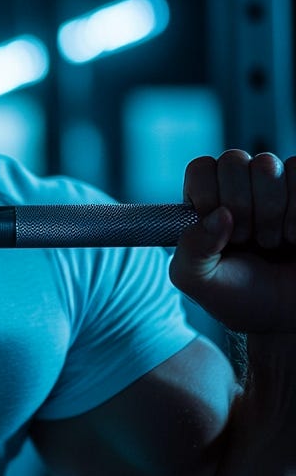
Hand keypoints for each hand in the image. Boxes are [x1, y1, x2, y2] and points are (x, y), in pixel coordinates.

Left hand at [170, 150, 295, 331]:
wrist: (285, 315)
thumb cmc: (240, 296)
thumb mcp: (197, 280)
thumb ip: (190, 249)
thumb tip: (219, 215)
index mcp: (206, 201)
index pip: (201, 168)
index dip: (209, 197)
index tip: (220, 232)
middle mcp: (239, 187)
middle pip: (233, 160)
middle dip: (241, 207)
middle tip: (247, 240)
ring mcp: (275, 187)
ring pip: (268, 164)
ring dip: (271, 211)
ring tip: (272, 241)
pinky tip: (294, 235)